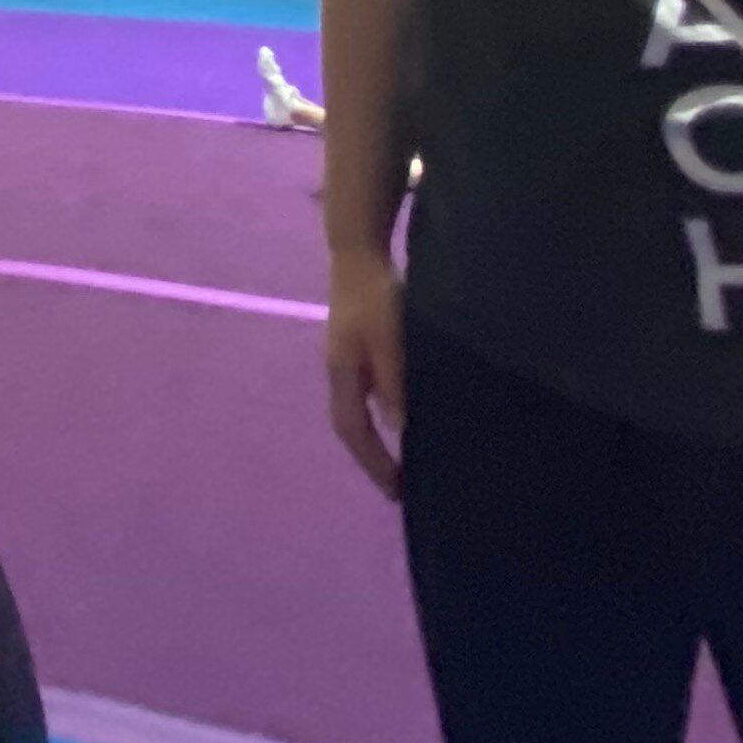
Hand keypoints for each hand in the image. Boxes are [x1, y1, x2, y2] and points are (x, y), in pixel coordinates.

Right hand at [324, 248, 405, 498]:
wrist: (357, 250)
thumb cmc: (375, 297)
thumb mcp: (390, 341)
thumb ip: (394, 383)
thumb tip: (402, 429)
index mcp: (342, 375)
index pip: (354, 432)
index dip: (374, 463)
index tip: (397, 492)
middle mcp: (339, 372)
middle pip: (350, 425)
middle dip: (372, 457)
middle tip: (398, 484)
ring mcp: (346, 358)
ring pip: (358, 409)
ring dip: (376, 437)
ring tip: (403, 457)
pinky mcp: (358, 345)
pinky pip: (367, 392)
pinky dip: (382, 413)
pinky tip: (402, 414)